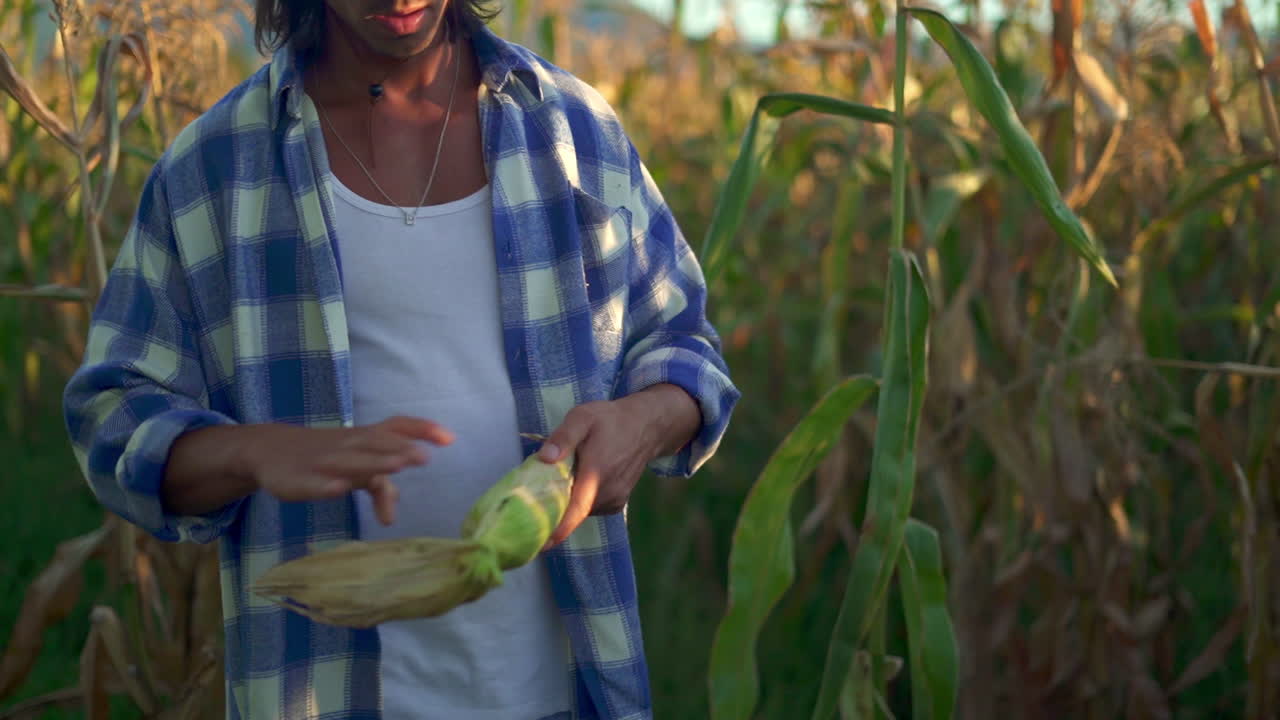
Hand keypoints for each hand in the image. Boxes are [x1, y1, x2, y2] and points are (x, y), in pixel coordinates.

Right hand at [245, 416, 453, 526]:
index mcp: (363, 438)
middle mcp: (348, 446)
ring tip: (397, 466)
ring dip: (375, 461)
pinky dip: (326, 484)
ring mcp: (324, 461)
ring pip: (351, 460)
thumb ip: (379, 485)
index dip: (422, 429)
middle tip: (424, 458)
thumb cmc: (324, 457)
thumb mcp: (354, 467)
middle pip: (377, 442)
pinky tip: (339, 488)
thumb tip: (394, 510)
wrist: (268, 451)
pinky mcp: (299, 479)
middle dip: (401, 449)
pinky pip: (314, 481)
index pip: (396, 426)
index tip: (449, 439)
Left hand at [537, 384, 699, 549]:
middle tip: (531, 503)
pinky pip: (591, 508)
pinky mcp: (618, 503)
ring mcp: (615, 500)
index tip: (537, 544)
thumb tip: (545, 458)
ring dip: (567, 504)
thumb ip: (563, 437)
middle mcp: (608, 493)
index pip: (575, 511)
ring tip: (555, 486)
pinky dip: (580, 502)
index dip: (556, 530)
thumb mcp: (582, 417)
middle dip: (552, 511)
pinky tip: (577, 484)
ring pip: (582, 511)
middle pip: (573, 512)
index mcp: (596, 473)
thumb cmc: (609, 420)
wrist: (645, 427)